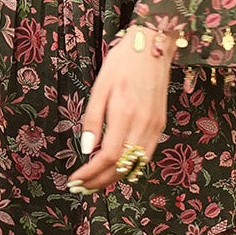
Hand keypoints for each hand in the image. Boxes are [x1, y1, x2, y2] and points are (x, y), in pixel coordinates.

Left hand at [69, 26, 176, 193]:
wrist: (153, 46)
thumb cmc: (122, 62)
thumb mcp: (100, 87)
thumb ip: (92, 120)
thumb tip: (86, 150)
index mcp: (124, 113)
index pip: (107, 156)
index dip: (90, 173)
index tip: (74, 180)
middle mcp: (143, 124)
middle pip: (121, 167)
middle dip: (99, 182)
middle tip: (80, 188)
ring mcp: (155, 126)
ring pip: (135, 166)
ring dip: (114, 179)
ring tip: (94, 183)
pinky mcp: (160, 125)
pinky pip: (145, 155)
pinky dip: (129, 167)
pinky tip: (115, 168)